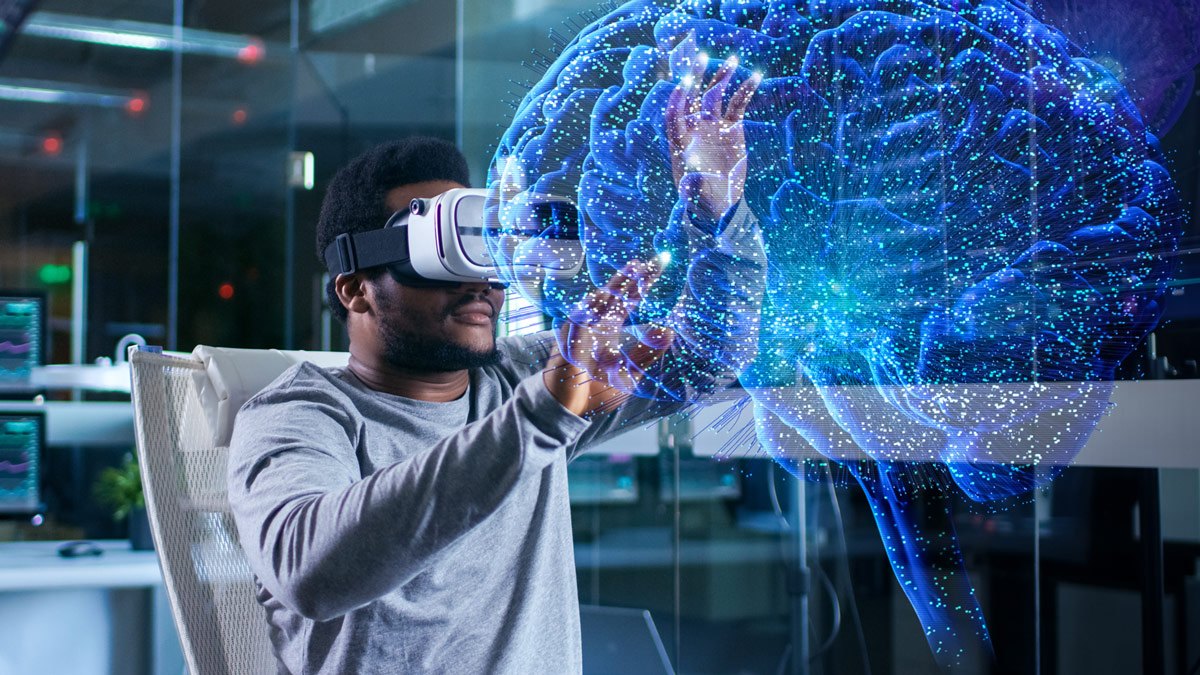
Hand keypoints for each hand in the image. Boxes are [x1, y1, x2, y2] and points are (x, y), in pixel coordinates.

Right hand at [543, 259, 673, 417]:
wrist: (567, 410)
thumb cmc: (595, 390)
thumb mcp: (629, 374)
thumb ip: (647, 353)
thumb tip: (668, 331)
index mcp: (607, 327)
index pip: (626, 300)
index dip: (641, 284)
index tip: (658, 267)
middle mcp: (593, 325)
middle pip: (613, 296)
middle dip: (629, 278)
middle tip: (648, 262)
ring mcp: (578, 333)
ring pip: (595, 304)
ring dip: (613, 288)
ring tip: (630, 272)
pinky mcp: (567, 346)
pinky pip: (578, 323)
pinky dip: (590, 311)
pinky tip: (604, 297)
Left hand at [666, 51, 760, 221]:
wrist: (720, 203)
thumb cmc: (700, 198)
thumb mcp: (694, 194)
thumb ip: (692, 183)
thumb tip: (692, 177)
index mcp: (680, 141)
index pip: (674, 114)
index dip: (678, 99)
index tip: (684, 84)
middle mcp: (694, 128)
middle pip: (692, 97)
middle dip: (696, 77)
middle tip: (701, 57)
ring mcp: (713, 126)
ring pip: (715, 95)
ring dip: (722, 77)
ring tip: (733, 60)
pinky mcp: (732, 129)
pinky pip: (738, 105)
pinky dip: (745, 91)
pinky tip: (755, 76)